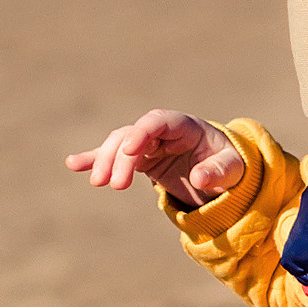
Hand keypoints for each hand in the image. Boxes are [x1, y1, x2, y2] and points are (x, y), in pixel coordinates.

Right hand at [67, 109, 244, 208]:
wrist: (223, 170)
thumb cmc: (230, 165)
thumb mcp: (234, 169)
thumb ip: (219, 172)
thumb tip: (200, 178)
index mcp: (185, 126)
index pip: (158, 121)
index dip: (142, 132)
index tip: (130, 150)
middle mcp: (162, 130)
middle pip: (133, 135)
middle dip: (120, 157)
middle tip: (113, 185)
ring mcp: (148, 143)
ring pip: (119, 145)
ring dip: (105, 160)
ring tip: (98, 183)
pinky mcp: (140, 157)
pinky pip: (114, 156)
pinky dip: (95, 159)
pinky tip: (73, 164)